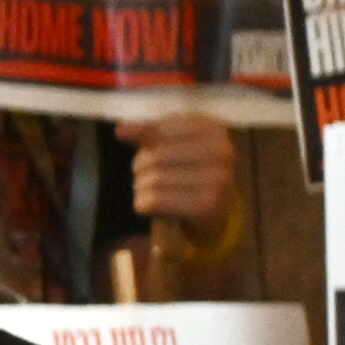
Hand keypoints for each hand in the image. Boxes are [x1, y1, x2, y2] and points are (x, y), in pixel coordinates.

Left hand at [119, 114, 235, 243]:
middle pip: (156, 157)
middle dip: (142, 168)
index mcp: (215, 129)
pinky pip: (153, 202)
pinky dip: (144, 205)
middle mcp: (223, 152)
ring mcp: (219, 180)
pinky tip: (157, 208)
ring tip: (157, 192)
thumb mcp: (169, 146)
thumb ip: (146, 133)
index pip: (159, 130)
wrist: (209, 215)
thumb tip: (120, 130)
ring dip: (143, 187)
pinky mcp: (206, 207)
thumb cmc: (184, 174)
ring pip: (153, 180)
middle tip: (152, 177)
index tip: (155, 154)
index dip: (146, 144)